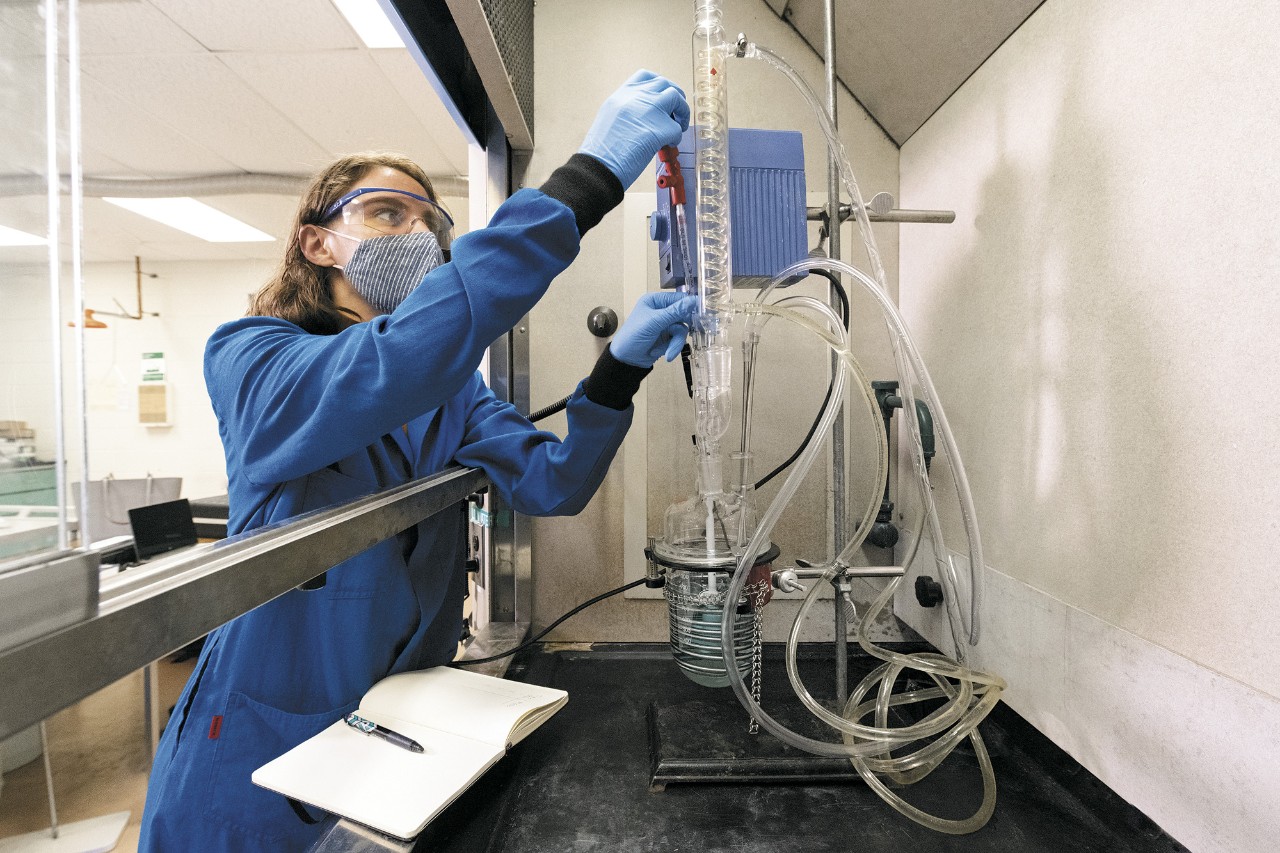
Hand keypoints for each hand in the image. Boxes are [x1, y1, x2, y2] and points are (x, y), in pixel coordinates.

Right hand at [578, 70, 690, 187]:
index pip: (646, 77)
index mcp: (622, 94)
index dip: (659, 85)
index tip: (663, 95)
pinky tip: (667, 145)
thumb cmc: (602, 151)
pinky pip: (677, 129)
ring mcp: (651, 110)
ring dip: (682, 112)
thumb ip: (628, 109)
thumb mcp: (610, 117)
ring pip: (677, 98)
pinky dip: (676, 138)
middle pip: (665, 85)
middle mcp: (637, 96)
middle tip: (677, 111)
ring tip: (679, 126)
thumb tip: (646, 114)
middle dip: (675, 97)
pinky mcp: (661, 128)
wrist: (600, 166)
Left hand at [611, 291, 697, 367]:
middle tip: (685, 335)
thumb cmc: (633, 336)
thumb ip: (675, 312)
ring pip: (681, 330)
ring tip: (668, 352)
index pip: (678, 299)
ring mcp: (665, 325)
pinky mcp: (667, 337)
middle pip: (683, 316)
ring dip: (676, 343)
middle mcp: (661, 311)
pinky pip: (678, 340)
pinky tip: (662, 353)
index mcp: (655, 301)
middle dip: (680, 330)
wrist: (626, 360)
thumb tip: (693, 300)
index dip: (689, 306)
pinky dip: (672, 347)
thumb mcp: (654, 322)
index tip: (701, 313)